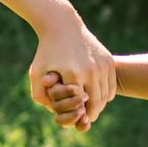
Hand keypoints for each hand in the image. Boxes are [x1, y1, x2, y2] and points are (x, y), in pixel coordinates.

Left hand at [29, 15, 115, 130]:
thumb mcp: (36, 73)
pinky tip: (97, 94)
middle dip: (91, 114)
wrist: (62, 26)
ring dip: (100, 105)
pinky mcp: (108, 60)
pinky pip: (111, 85)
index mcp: (74, 75)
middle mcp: (91, 70)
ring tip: (91, 107)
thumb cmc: (46, 51)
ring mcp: (102, 65)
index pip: (81, 106)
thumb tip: (54, 113)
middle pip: (97, 103)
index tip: (76, 120)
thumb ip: (39, 96)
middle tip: (86, 119)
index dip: (79, 116)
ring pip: (106, 96)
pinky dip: (106, 93)